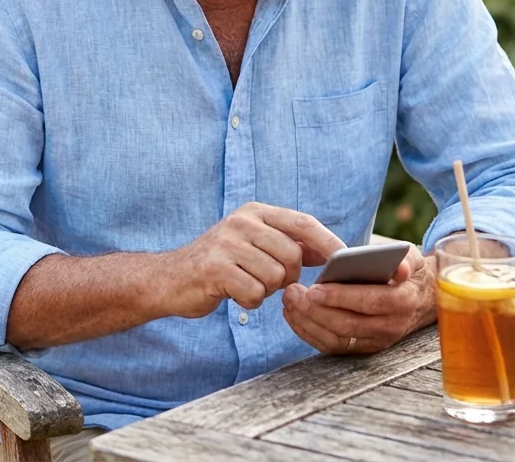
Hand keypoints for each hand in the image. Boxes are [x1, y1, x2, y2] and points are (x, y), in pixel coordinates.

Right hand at [162, 202, 345, 318]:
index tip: (345, 259)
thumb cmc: (220, 265)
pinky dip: (249, 301)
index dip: (327, 241)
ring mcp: (226, 244)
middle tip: (268, 281)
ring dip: (266, 290)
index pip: (302, 222)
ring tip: (246, 283)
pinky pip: (254, 293)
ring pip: (275, 276)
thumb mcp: (252, 244)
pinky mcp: (215, 268)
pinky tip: (233, 293)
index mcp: (254, 211)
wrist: (169, 279)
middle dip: (288, 276)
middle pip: (292, 254)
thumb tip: (331, 252)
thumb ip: (287, 243)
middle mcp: (241, 222)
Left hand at [281, 244, 436, 354]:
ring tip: (288, 301)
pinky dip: (308, 332)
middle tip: (292, 293)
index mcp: (402, 302)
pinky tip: (293, 314)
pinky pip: (331, 346)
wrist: (418, 300)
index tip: (314, 289)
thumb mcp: (411, 259)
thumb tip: (398, 267)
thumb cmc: (405, 273)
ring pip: (336, 339)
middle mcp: (390, 327)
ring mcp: (375, 341)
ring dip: (307, 322)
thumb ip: (404, 260)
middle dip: (315, 310)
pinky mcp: (361, 349)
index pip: (370, 302)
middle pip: (348, 325)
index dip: (340, 297)